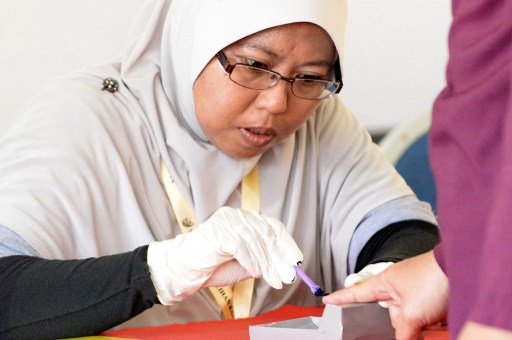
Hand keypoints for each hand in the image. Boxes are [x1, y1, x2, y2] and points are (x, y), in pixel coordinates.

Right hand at [147, 206, 302, 304]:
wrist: (184, 269)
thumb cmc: (212, 266)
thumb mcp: (245, 263)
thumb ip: (263, 260)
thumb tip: (285, 266)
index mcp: (244, 219)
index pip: (272, 226)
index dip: (286, 244)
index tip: (296, 261)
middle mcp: (237, 215)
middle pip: (268, 233)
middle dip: (280, 257)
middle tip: (288, 275)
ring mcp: (227, 221)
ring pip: (257, 241)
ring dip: (268, 263)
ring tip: (274, 278)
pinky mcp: (219, 231)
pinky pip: (243, 247)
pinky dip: (252, 261)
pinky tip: (256, 273)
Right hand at [323, 251, 448, 339]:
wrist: (464, 269)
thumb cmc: (432, 279)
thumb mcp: (411, 313)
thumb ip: (402, 334)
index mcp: (384, 284)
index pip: (356, 293)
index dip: (340, 298)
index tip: (327, 300)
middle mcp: (398, 288)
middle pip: (389, 316)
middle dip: (401, 327)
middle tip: (413, 326)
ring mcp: (416, 294)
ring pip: (410, 320)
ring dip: (419, 327)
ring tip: (430, 321)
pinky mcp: (432, 300)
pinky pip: (425, 319)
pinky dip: (431, 324)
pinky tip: (438, 322)